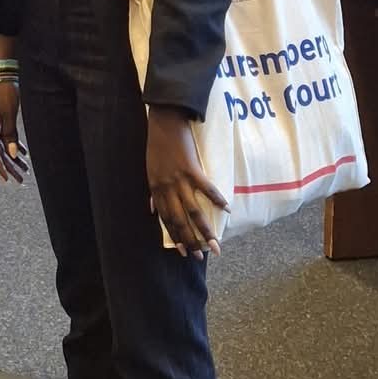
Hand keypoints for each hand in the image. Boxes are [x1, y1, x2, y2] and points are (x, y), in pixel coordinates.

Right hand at [0, 73, 25, 183]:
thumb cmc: (6, 93)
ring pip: (5, 147)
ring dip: (14, 159)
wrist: (5, 76)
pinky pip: (8, 138)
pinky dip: (16, 147)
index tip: (7, 179)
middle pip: (0, 153)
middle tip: (20, 180)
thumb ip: (10, 134)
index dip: (0, 167)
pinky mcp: (3, 120)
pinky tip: (24, 154)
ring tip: (25, 170)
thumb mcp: (10, 114)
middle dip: (10, 167)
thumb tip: (12, 154)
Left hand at [146, 106, 226, 257]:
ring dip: (205, 229)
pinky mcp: (192, 168)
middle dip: (191, 240)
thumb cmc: (157, 147)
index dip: (175, 236)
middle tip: (201, 256)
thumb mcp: (150, 171)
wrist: (164, 122)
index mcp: (156, 189)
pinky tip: (227, 210)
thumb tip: (151, 210)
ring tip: (215, 244)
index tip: (184, 252)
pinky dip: (217, 199)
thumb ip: (153, 192)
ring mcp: (179, 179)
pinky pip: (206, 188)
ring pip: (193, 210)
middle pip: (180, 220)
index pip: (166, 219)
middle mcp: (167, 188)